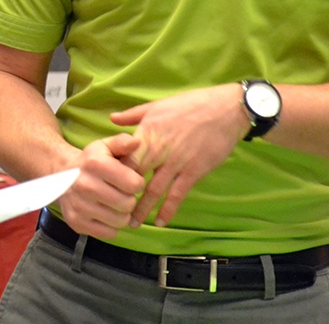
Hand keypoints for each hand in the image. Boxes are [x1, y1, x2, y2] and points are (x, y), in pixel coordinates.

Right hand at [57, 133, 146, 239]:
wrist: (61, 176)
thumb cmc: (90, 161)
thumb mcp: (105, 146)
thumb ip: (123, 142)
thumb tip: (137, 142)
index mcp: (95, 164)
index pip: (134, 184)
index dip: (137, 183)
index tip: (129, 180)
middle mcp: (84, 185)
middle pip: (128, 204)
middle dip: (129, 199)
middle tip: (121, 192)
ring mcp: (79, 206)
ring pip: (120, 221)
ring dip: (122, 214)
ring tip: (114, 203)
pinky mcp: (77, 223)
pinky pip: (109, 233)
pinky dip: (111, 226)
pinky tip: (104, 213)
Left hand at [110, 84, 249, 228]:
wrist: (225, 110)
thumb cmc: (190, 105)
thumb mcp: (157, 106)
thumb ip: (132, 115)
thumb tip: (111, 119)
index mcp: (147, 133)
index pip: (124, 156)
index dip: (112, 171)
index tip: (103, 184)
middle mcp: (158, 149)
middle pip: (134, 175)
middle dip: (122, 193)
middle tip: (111, 210)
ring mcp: (176, 162)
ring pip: (154, 189)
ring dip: (142, 208)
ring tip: (132, 223)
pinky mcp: (194, 171)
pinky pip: (177, 194)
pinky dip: (168, 209)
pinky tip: (161, 221)